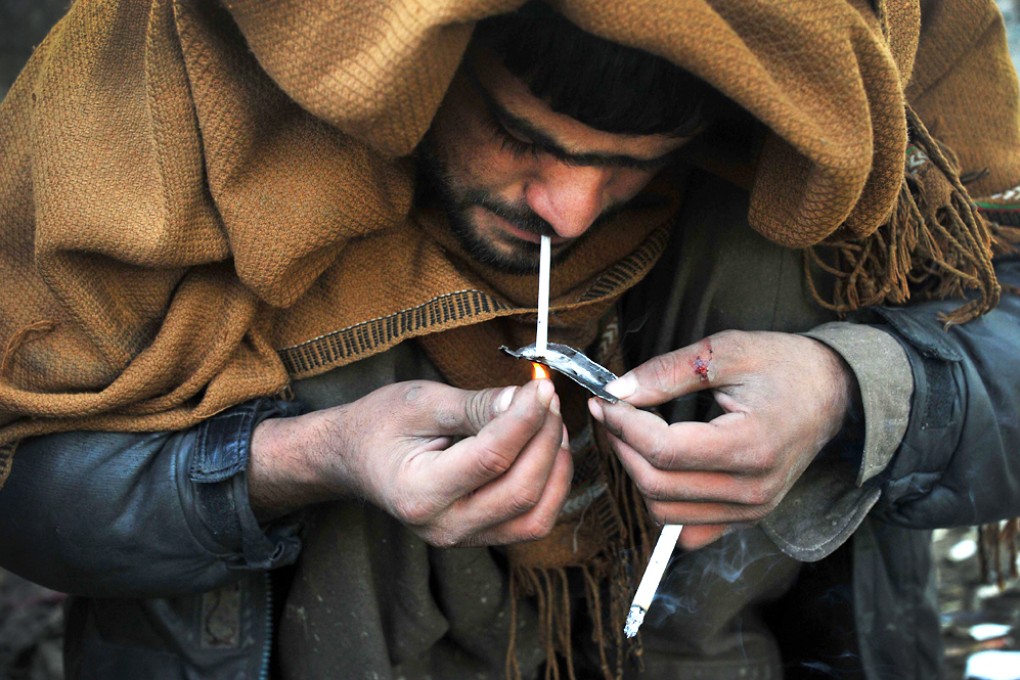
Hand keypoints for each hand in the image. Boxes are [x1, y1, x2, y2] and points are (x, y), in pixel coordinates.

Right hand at [251, 379, 571, 547]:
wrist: (355, 458)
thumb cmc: (380, 425)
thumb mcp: (421, 402)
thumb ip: (475, 406)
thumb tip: (526, 400)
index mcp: (417, 493)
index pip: (489, 459)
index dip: (524, 420)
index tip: (542, 386)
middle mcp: (442, 526)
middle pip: (519, 491)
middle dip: (544, 439)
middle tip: (548, 398)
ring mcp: (462, 538)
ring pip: (534, 515)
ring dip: (554, 466)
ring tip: (552, 422)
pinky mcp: (480, 537)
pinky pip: (531, 522)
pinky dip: (550, 486)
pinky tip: (547, 450)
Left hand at [588, 330, 855, 549]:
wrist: (834, 391)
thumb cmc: (785, 366)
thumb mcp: (726, 352)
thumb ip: (668, 373)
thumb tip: (618, 391)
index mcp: (751, 446)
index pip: (664, 450)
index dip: (623, 425)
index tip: (605, 400)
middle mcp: (753, 489)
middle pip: (657, 485)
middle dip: (622, 446)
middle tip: (611, 413)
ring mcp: (752, 510)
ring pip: (665, 512)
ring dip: (638, 473)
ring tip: (633, 434)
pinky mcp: (747, 518)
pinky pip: (688, 530)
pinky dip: (664, 503)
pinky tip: (660, 467)